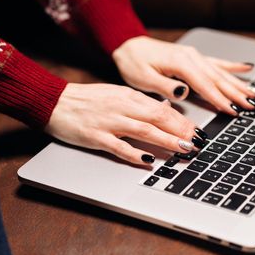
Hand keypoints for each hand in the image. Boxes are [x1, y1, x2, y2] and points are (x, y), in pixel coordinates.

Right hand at [45, 83, 207, 164]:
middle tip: (198, 142)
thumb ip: (138, 103)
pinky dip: (134, 153)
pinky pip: (118, 146)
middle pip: (157, 118)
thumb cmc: (86, 99)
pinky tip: (147, 160)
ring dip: (166, 141)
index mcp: (127, 96)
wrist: (56, 102)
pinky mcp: (95, 136)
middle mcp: (121, 107)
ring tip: (183, 150)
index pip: (161, 108)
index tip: (197, 131)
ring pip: (143, 131)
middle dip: (181, 131)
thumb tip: (162, 110)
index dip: (182, 121)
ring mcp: (108, 122)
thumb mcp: (115, 94)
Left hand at [112, 36, 254, 114]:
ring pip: (220, 71)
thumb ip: (165, 86)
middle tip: (252, 106)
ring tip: (254, 93)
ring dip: (238, 83)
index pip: (204, 85)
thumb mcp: (144, 78)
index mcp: (180, 63)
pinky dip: (231, 66)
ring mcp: (193, 56)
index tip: (233, 110)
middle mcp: (191, 57)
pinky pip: (216, 62)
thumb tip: (184, 92)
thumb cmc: (134, 62)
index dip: (219, 99)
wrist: (129, 45)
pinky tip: (246, 68)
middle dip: (236, 93)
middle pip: (217, 78)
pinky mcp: (192, 57)